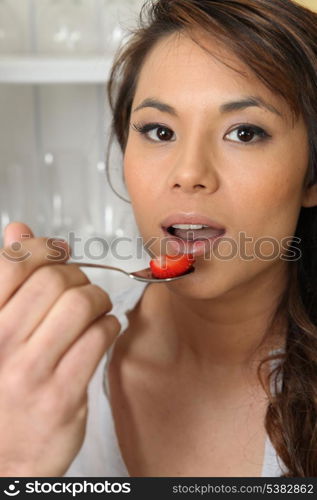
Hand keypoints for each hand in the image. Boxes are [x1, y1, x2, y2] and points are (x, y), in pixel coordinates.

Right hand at [0, 222, 119, 475]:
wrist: (3, 458)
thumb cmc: (0, 389)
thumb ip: (6, 280)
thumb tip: (19, 230)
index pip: (12, 263)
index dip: (42, 248)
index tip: (58, 250)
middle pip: (55, 280)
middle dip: (77, 277)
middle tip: (81, 288)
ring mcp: (31, 371)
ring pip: (82, 303)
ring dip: (98, 300)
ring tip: (96, 310)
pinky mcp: (62, 394)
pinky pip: (99, 337)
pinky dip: (109, 327)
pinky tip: (102, 332)